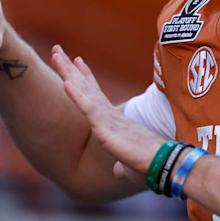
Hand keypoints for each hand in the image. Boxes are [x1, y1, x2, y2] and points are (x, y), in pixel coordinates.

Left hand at [51, 44, 164, 181]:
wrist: (163, 164)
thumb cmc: (149, 163)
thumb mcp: (129, 164)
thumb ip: (121, 165)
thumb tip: (117, 171)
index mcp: (112, 120)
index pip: (95, 93)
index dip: (84, 77)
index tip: (77, 60)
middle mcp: (108, 114)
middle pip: (85, 85)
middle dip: (70, 67)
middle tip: (57, 49)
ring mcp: (106, 119)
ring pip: (83, 91)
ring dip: (68, 72)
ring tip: (56, 54)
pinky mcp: (105, 128)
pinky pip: (88, 108)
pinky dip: (76, 95)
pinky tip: (65, 83)